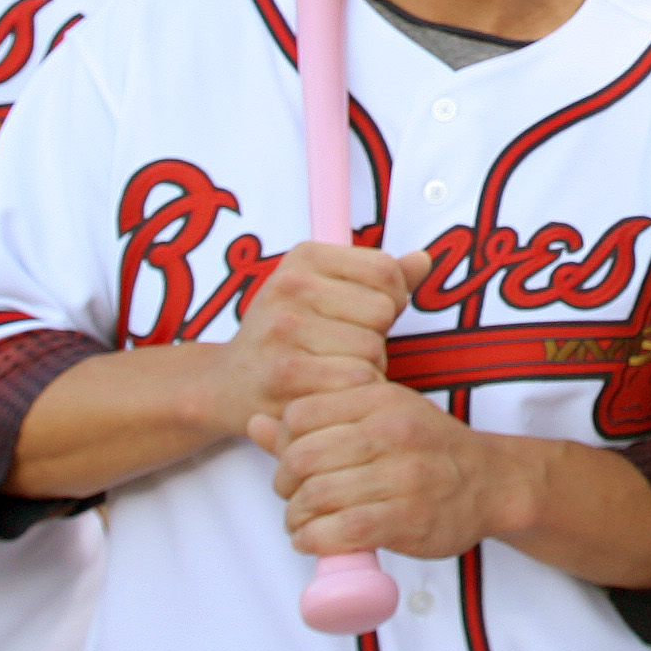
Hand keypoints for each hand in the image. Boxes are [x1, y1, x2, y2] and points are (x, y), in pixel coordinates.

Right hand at [206, 241, 414, 439]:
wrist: (226, 383)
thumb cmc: (287, 336)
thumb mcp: (325, 291)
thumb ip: (378, 278)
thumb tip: (425, 260)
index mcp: (305, 256)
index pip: (386, 271)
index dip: (392, 301)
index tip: (367, 318)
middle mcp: (290, 284)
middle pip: (381, 313)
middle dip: (376, 340)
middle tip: (346, 352)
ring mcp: (284, 328)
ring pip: (372, 351)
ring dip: (367, 371)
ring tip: (336, 373)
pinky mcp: (284, 373)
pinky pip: (355, 382)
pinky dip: (354, 394)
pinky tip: (332, 394)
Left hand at [256, 379, 505, 560]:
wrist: (491, 482)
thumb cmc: (426, 448)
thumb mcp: (380, 415)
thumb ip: (320, 418)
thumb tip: (256, 423)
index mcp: (380, 397)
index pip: (300, 414)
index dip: (282, 442)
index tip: (291, 462)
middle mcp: (390, 431)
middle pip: (302, 458)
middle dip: (284, 485)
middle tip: (292, 498)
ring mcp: (401, 476)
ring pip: (316, 496)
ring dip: (295, 519)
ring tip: (301, 525)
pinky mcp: (407, 518)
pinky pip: (342, 531)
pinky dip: (315, 541)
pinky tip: (313, 541)